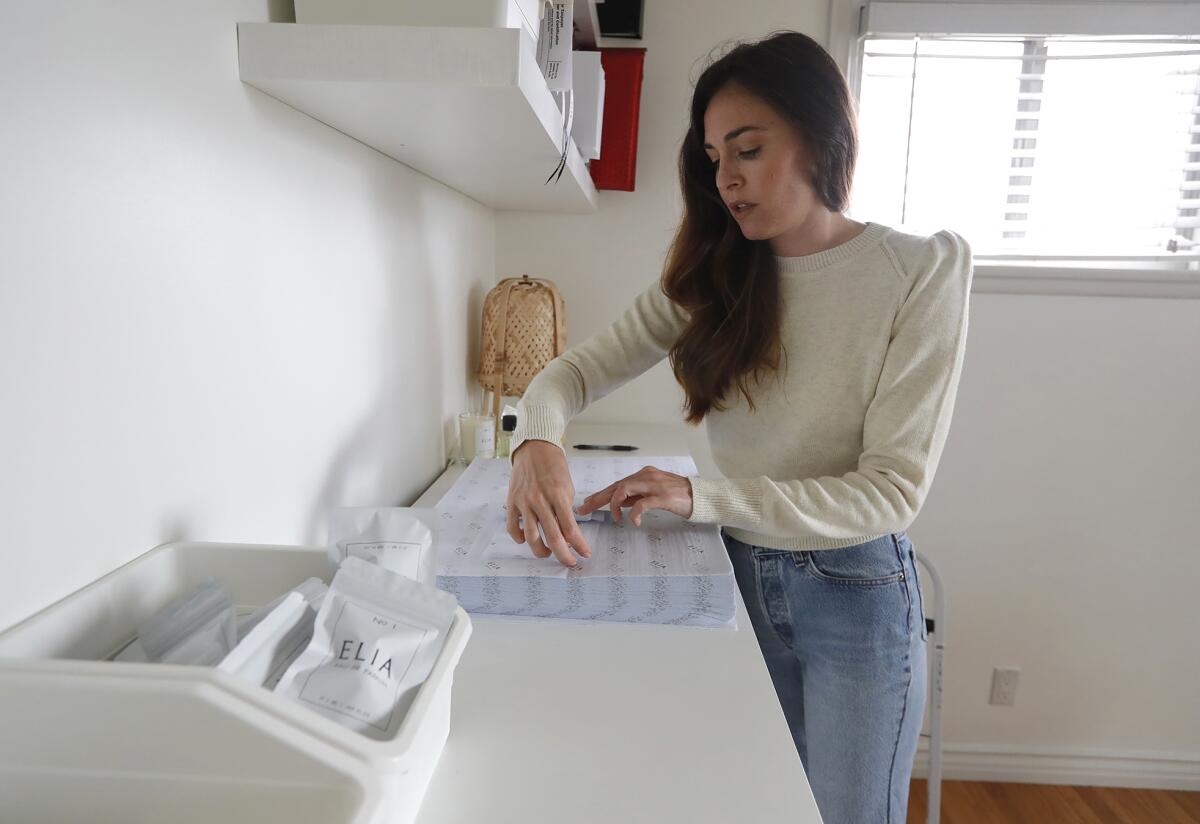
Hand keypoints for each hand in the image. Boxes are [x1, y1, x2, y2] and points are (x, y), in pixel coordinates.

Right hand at [506, 440, 592, 566]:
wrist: (534, 449)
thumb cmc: (554, 467)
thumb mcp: (567, 486)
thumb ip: (566, 509)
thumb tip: (567, 533)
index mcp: (558, 495)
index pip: (570, 527)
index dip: (579, 544)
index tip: (585, 553)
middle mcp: (540, 500)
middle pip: (553, 536)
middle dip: (563, 555)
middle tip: (570, 562)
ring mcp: (524, 502)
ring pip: (532, 536)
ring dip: (541, 551)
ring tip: (547, 553)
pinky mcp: (511, 502)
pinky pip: (513, 527)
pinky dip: (519, 538)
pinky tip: (526, 540)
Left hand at [574, 465, 693, 525]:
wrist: (701, 496)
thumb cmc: (678, 497)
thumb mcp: (653, 494)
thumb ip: (637, 496)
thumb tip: (619, 503)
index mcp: (643, 475)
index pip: (616, 484)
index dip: (600, 495)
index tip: (586, 505)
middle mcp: (646, 476)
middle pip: (616, 486)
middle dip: (598, 499)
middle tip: (584, 510)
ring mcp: (655, 485)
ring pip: (625, 489)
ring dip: (615, 505)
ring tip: (615, 518)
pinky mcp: (663, 496)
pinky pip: (643, 503)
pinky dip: (635, 513)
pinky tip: (634, 522)